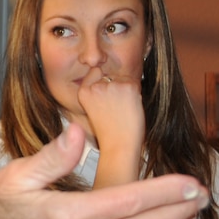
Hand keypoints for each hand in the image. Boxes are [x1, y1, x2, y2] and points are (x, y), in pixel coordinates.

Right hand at [79, 67, 144, 186]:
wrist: (119, 146)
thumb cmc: (108, 132)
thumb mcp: (93, 109)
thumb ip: (97, 91)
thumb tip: (111, 75)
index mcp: (82, 91)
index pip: (95, 72)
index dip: (103, 84)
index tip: (105, 100)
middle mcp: (95, 86)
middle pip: (110, 74)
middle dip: (116, 87)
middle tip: (115, 108)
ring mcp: (111, 85)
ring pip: (123, 77)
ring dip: (127, 90)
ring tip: (122, 109)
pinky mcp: (128, 86)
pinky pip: (135, 82)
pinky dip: (136, 94)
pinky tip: (130, 108)